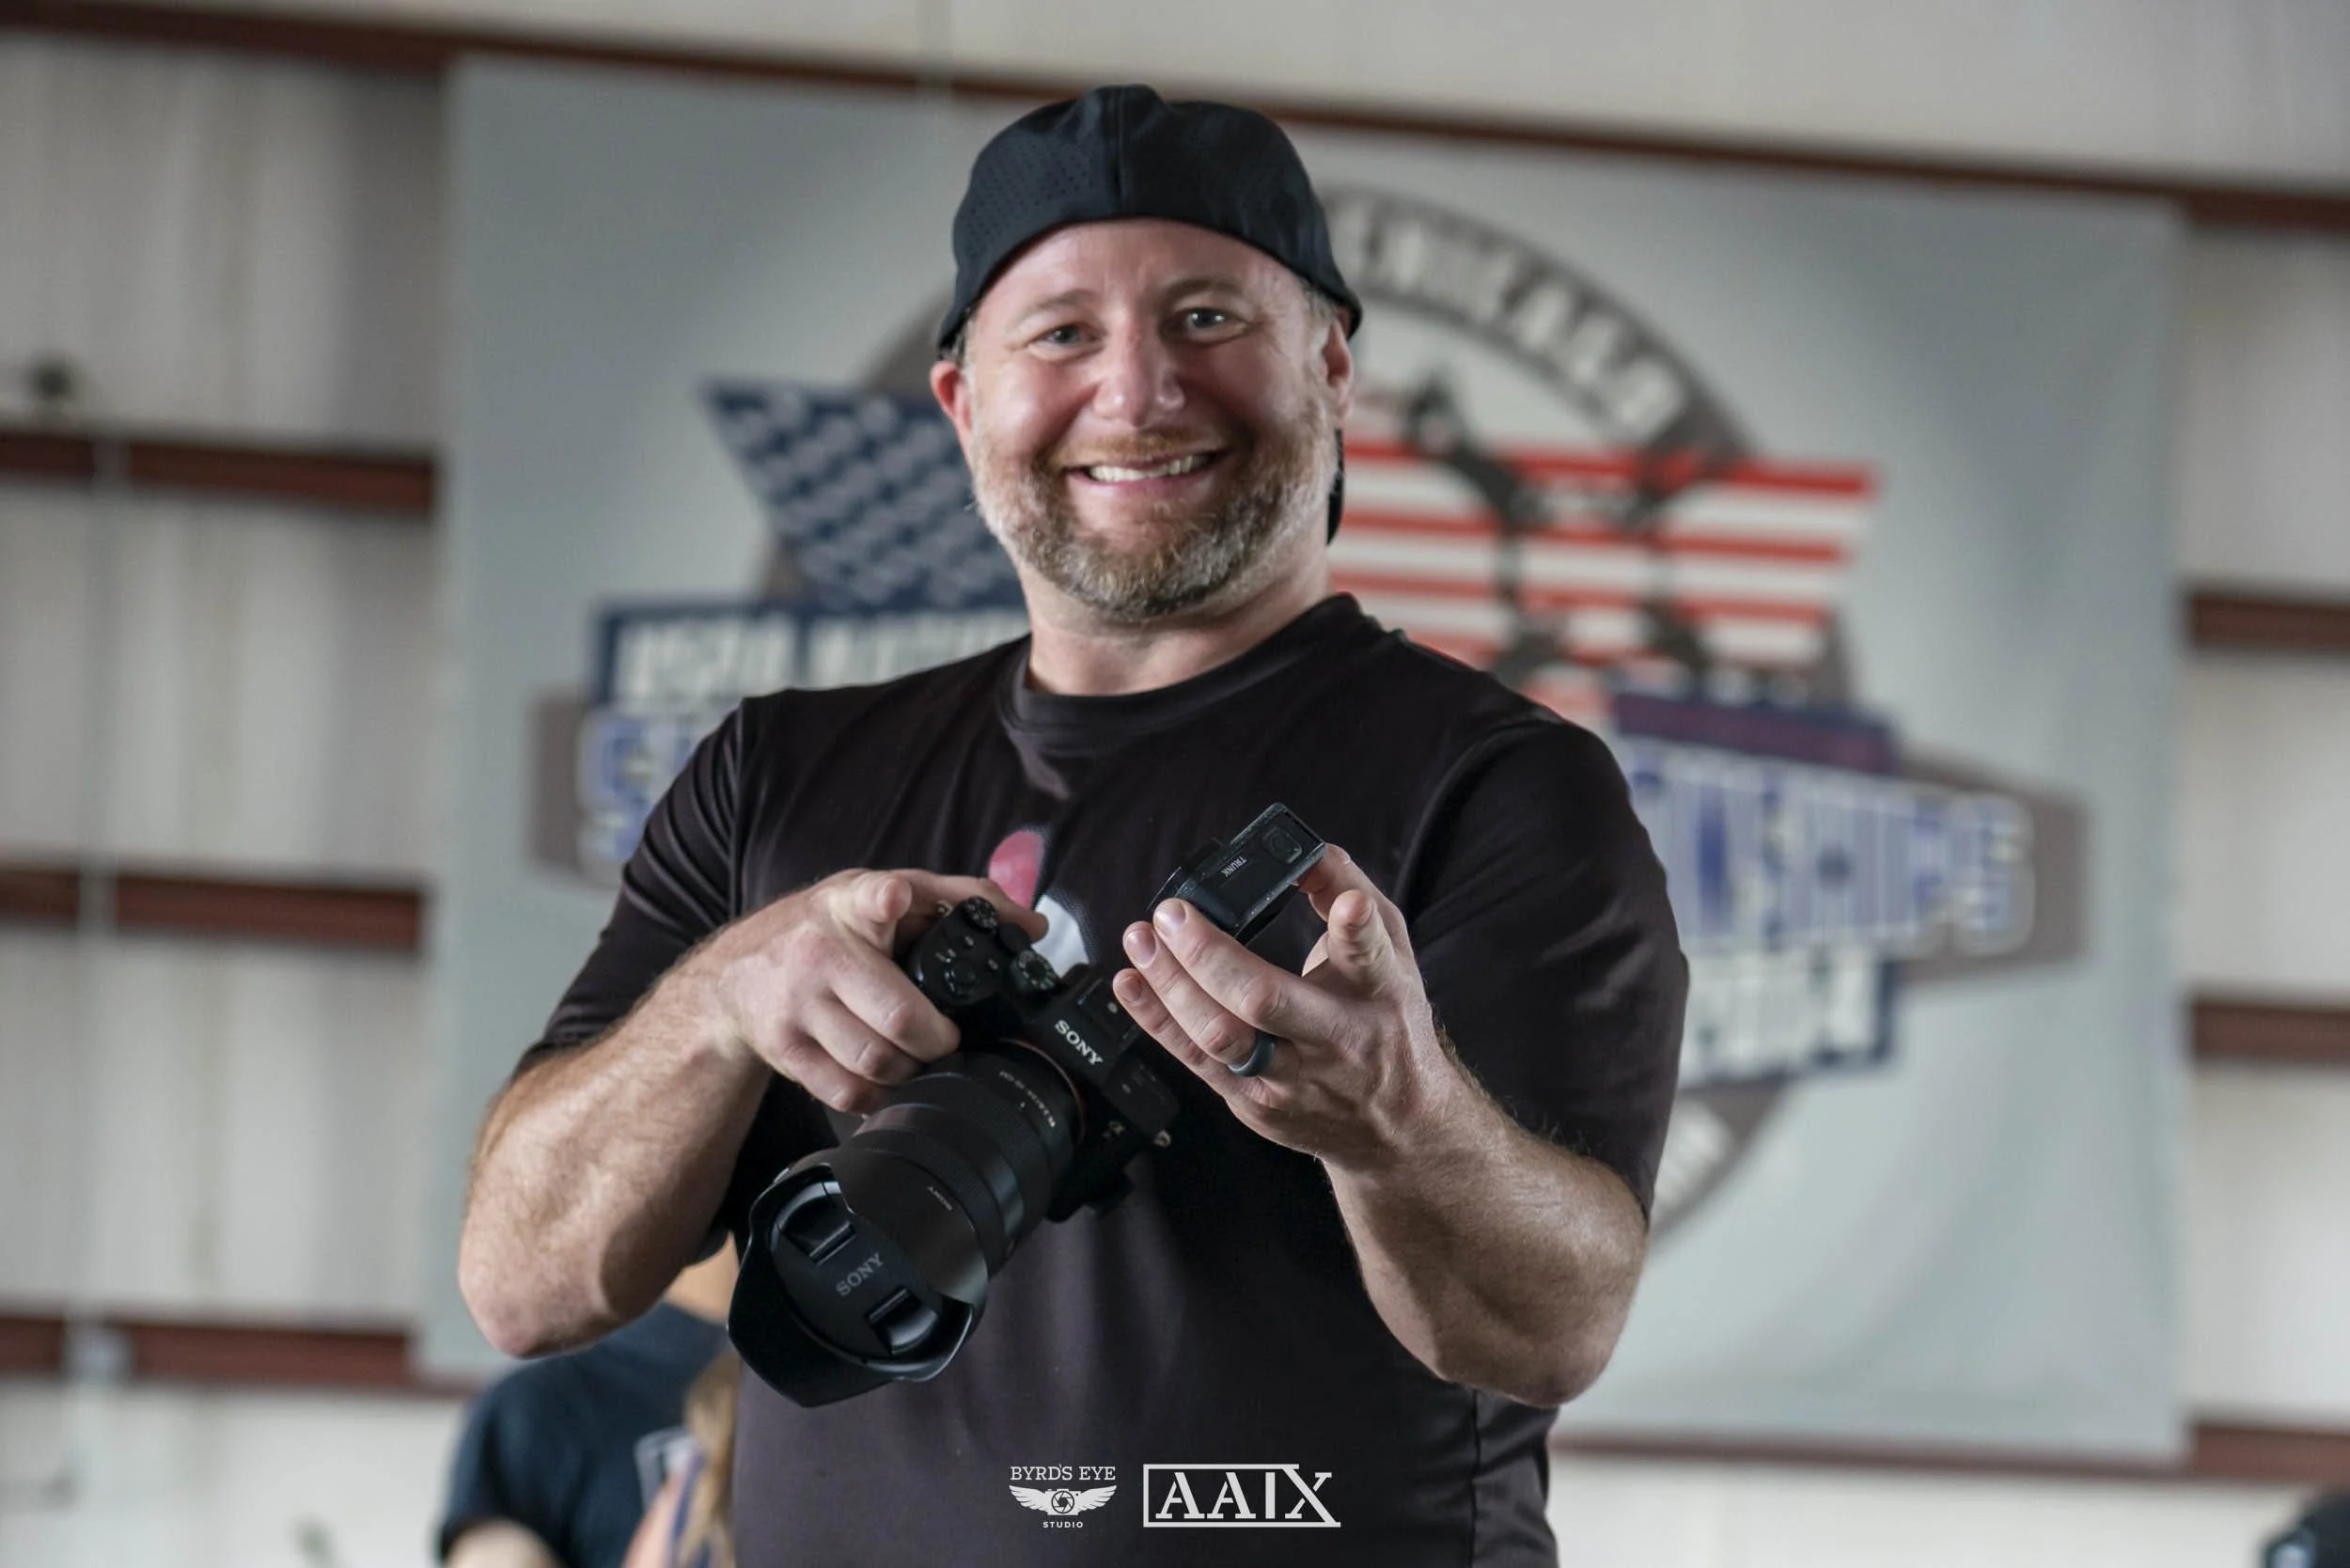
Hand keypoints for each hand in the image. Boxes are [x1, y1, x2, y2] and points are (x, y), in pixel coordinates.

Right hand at [698, 869, 1045, 1113]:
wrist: (735, 975)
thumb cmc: (826, 929)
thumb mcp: (883, 894)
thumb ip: (960, 900)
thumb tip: (1033, 927)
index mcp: (850, 905)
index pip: (867, 896)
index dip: (885, 900)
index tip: (893, 899)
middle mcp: (819, 953)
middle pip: (898, 1016)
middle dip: (939, 1039)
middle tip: (947, 1038)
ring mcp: (796, 1006)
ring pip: (876, 1062)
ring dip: (912, 1070)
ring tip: (919, 1057)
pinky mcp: (784, 1050)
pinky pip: (847, 1093)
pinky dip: (878, 1096)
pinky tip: (886, 1079)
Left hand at [1111, 845, 1468, 1170]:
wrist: (1398, 1126)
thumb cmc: (1387, 1023)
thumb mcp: (1393, 955)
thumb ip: (1349, 894)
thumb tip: (1307, 850)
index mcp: (1379, 992)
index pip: (1370, 955)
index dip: (1355, 928)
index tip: (1347, 903)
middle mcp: (1337, 1038)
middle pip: (1266, 1000)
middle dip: (1209, 955)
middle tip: (1172, 914)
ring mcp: (1294, 1077)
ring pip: (1221, 1037)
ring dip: (1170, 986)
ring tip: (1141, 940)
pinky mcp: (1257, 1103)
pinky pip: (1197, 1061)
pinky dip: (1157, 1019)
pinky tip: (1133, 984)